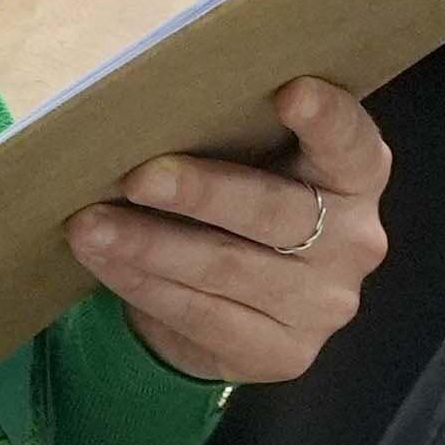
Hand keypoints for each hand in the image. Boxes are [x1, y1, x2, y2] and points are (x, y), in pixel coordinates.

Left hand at [75, 74, 392, 385]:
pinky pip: (201, 315)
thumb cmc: (238, 204)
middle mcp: (354, 240)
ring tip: (89, 225)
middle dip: (201, 193)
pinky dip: (143, 285)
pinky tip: (105, 262)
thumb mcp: (252, 163)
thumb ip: (234, 134)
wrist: (238, 307)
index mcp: (355, 175)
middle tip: (138, 178)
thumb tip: (147, 108)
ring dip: (148, 246)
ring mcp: (324, 304)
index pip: (351, 142)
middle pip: (275, 211)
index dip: (326, 118)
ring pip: (226, 268)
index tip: (292, 91)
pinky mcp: (284, 353)